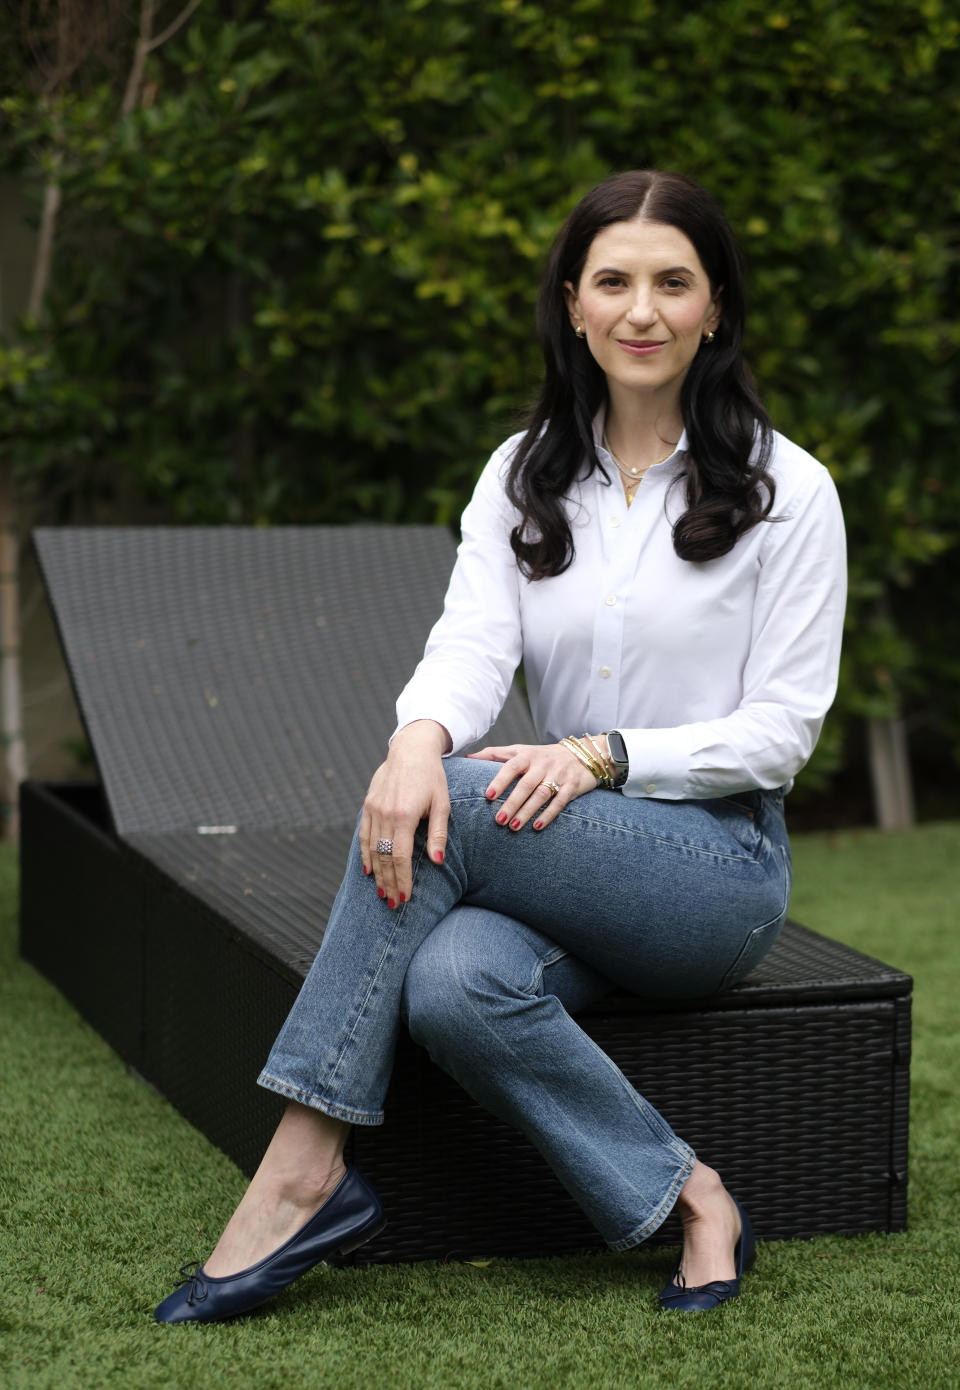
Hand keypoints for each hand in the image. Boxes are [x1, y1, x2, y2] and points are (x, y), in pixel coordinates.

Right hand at [359, 721, 450, 906]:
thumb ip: (438, 833)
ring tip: (382, 893)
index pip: (399, 857)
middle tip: (394, 904)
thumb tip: (437, 862)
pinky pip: (364, 835)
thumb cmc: (432, 777)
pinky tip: (369, 870)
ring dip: (377, 874)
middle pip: (383, 858)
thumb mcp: (442, 803)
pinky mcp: (368, 805)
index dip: (402, 879)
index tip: (405, 898)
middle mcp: (385, 814)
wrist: (411, 750)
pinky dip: (365, 854)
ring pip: (372, 849)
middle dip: (389, 883)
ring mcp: (373, 809)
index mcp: (404, 815)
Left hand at [467, 741, 600, 831]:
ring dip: (527, 812)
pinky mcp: (573, 786)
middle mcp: (543, 764)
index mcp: (528, 755)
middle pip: (526, 784)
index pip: (512, 766)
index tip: (488, 795)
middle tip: (499, 820)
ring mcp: (559, 775)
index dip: (500, 780)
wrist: (583, 754)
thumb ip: (495, 754)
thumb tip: (467, 757)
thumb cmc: (543, 756)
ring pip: (542, 795)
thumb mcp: (521, 750)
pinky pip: (560, 802)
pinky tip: (537, 827)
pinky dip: (549, 815)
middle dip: (512, 803)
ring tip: (513, 827)